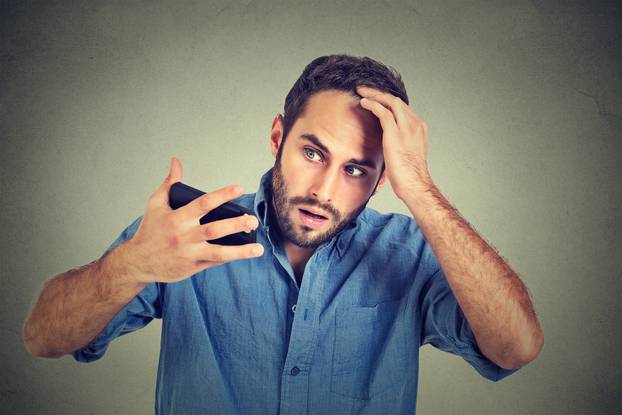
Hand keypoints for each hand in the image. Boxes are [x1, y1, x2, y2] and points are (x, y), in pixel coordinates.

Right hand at [126, 157, 263, 283]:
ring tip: (258, 248)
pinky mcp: (192, 267)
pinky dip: (230, 257)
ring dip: (240, 251)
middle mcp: (184, 236)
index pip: (204, 203)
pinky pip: (214, 262)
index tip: (240, 188)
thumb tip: (176, 161)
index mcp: (177, 218)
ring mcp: (189, 253)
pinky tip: (245, 254)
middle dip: (236, 224)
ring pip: (219, 252)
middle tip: (253, 220)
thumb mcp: (156, 204)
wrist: (138, 261)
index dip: (223, 194)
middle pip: (215, 229)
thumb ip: (169, 183)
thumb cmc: (150, 230)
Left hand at [357, 85, 434, 199]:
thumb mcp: (406, 152)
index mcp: (419, 127)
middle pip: (396, 100)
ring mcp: (407, 128)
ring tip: (361, 92)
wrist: (414, 184)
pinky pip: (383, 112)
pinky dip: (372, 104)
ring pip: (390, 102)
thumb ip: (399, 141)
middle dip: (379, 93)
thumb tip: (386, 141)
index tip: (375, 98)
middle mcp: (415, 124)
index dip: (387, 101)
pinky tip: (363, 103)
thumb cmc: (409, 174)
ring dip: (374, 95)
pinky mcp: (395, 134)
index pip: (402, 107)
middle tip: (364, 89)